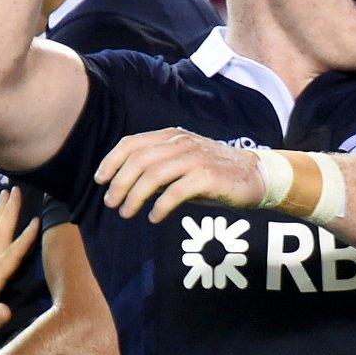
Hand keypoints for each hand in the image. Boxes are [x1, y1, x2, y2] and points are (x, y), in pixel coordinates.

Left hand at [96, 127, 264, 221]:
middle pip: (138, 161)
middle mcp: (181, 143)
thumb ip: (157, 169)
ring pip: (153, 175)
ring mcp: (195, 158)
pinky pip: (176, 192)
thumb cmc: (214, 173)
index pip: (132, 144)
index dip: (111, 161)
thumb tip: (125, 185)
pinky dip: (160, 206)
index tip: (100, 180)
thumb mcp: (182, 165)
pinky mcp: (208, 176)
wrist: (255, 176)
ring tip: (127, 213)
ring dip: (135, 196)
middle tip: (112, 203)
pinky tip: (154, 217)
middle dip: (119, 183)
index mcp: (171, 137)